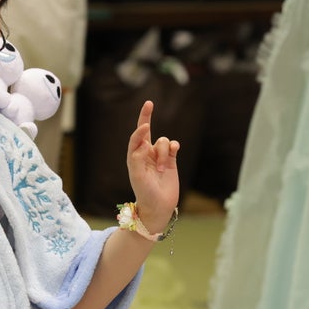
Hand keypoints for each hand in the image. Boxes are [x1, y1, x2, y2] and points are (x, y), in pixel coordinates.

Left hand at [126, 100, 179, 233]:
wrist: (158, 205)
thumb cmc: (144, 192)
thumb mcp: (137, 175)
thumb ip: (138, 156)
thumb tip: (144, 140)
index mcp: (135, 156)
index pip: (136, 136)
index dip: (140, 127)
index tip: (145, 125)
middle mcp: (146, 154)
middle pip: (147, 131)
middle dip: (147, 117)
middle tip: (149, 103)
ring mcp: (159, 156)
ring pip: (163, 141)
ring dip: (163, 153)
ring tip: (162, 169)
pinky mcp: (171, 160)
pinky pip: (173, 146)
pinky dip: (174, 147)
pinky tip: (174, 151)